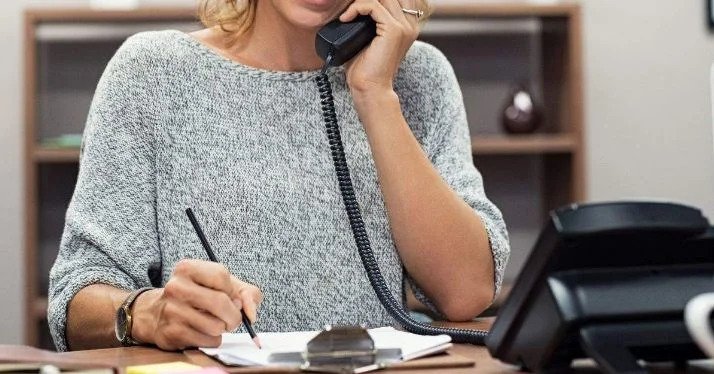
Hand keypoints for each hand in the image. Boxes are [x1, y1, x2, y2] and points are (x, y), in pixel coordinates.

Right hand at [131, 259, 262, 350]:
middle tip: (232, 318)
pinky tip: (203, 332)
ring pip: (216, 326)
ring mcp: (172, 311)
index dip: (232, 290)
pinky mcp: (172, 333)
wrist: (155, 313)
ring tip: (215, 323)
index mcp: (187, 268)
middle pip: (220, 302)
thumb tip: (251, 313)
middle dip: (234, 315)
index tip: (230, 296)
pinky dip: (213, 340)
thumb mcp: (220, 285)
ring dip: (223, 329)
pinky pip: (208, 341)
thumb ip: (246, 293)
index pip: (221, 275)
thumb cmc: (197, 296)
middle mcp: (176, 287)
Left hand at [339, 0, 420, 94]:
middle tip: (352, 9)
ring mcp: (404, 26)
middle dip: (367, 0)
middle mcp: (411, 24)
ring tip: (347, 15)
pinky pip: (373, 6)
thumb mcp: (369, 38)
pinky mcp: (394, 30)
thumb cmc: (366, 68)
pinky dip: (356, 8)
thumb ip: (369, 19)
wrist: (371, 89)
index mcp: (408, 25)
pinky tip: (345, 19)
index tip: (357, 7)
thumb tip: (356, 4)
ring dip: (360, 3)